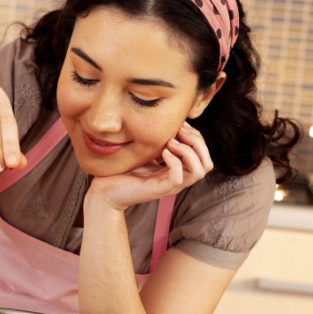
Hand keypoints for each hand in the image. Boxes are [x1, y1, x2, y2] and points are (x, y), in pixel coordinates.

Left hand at [87, 122, 212, 209]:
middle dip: (198, 142)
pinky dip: (174, 161)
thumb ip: (161, 141)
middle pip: (207, 163)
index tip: (180, 125)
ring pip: (199, 171)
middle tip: (179, 132)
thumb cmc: (124, 170)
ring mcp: (170, 186)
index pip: (203, 155)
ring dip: (188, 151)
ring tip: (171, 142)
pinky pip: (178, 178)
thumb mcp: (147, 151)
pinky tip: (163, 152)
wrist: (106, 190)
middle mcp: (178, 179)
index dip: (196, 137)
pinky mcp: (159, 190)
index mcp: (178, 170)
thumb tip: (173, 123)